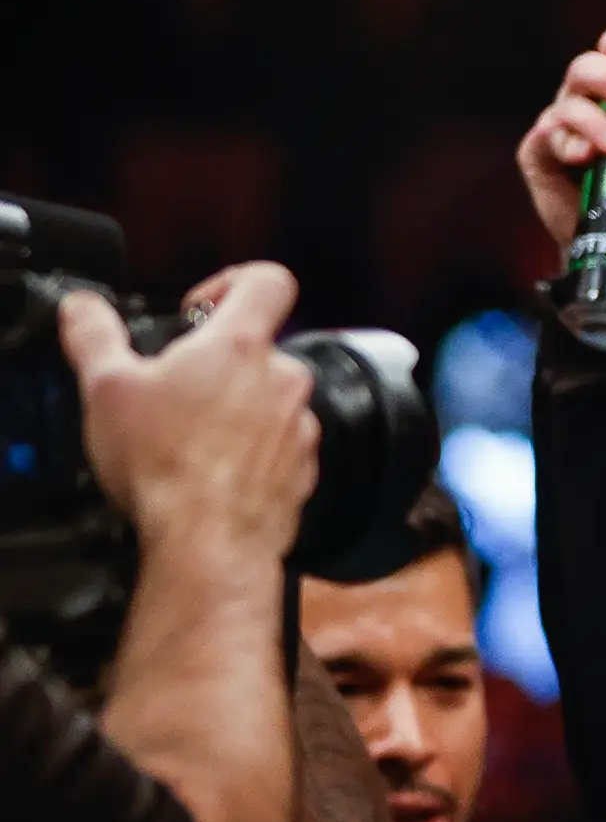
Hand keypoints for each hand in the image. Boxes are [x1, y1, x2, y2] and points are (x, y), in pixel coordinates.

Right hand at [58, 264, 314, 557]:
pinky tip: (212, 471)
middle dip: (216, 365)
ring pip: (268, 400)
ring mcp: (300, 424)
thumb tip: (85, 308)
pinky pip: (279, 445)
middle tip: (172, 394)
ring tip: (188, 440)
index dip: (231, 282)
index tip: (198, 311)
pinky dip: (249, 452)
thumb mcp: (106, 388)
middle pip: (257, 349)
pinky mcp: (304, 466)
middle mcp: (283, 379)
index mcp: (240, 346)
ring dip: (233, 411)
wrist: (208, 541)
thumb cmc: (164, 465)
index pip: (267, 279)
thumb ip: (95, 335)